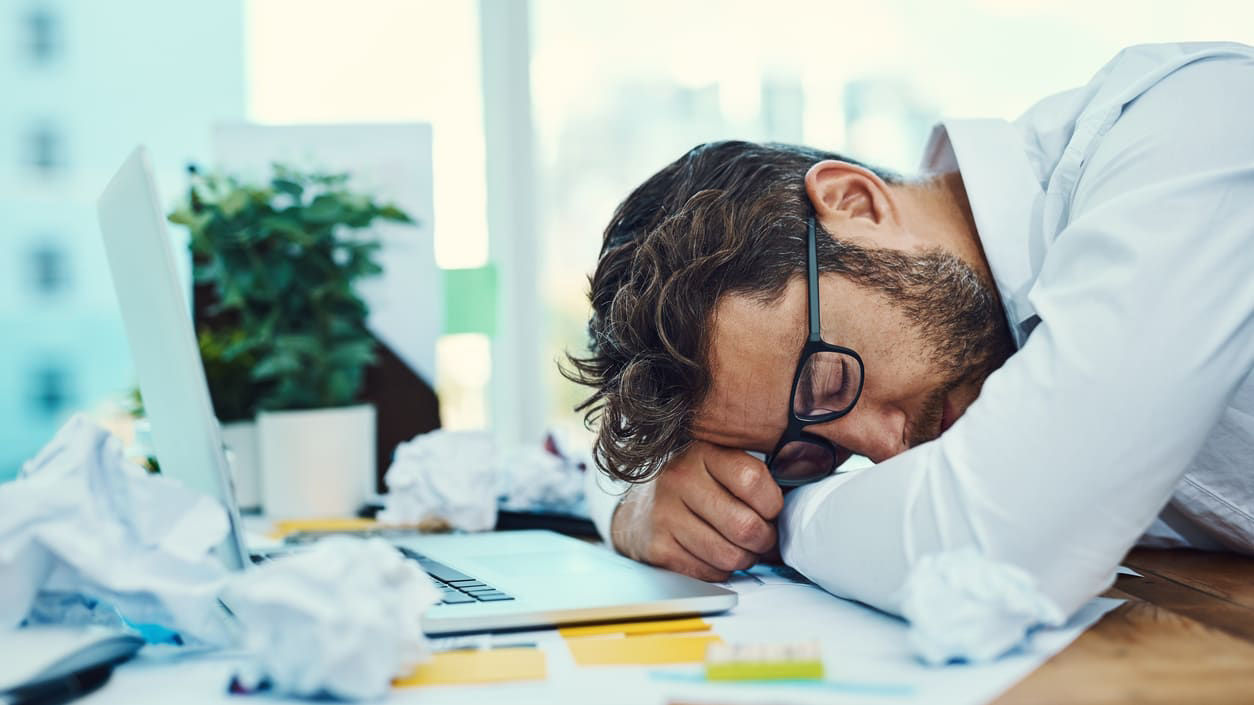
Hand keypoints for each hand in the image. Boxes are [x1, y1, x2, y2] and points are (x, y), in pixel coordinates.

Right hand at [610, 441, 783, 580]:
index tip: (771, 509)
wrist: (638, 509)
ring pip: (730, 556)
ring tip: (741, 547)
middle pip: (746, 526)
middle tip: (762, 537)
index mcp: (703, 452)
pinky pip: (710, 573)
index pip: (752, 480)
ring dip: (745, 559)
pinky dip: (721, 570)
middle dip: (764, 540)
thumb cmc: (696, 488)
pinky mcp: (658, 548)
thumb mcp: (720, 465)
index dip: (772, 503)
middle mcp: (679, 479)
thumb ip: (755, 476)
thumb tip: (797, 511)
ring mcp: (665, 514)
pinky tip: (714, 554)